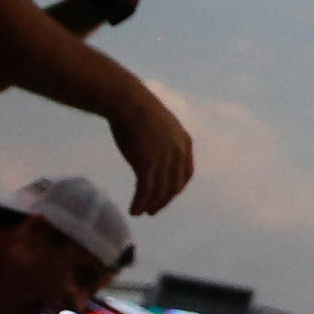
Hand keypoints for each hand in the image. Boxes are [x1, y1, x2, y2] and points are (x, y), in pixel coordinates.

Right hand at [104, 81, 194, 214]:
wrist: (128, 101)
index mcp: (185, 143)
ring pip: (159, 192)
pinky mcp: (146, 164)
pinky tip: (133, 210)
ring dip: (150, 205)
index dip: (176, 188)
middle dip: (163, 201)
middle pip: (174, 186)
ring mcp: (163, 160)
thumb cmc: (139, 109)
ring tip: (140, 212)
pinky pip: (145, 191)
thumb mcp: (162, 125)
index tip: (166, 196)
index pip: (185, 174)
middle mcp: (178, 154)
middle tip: (152, 210)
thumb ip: (165, 141)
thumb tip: (157, 151)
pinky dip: (139, 203)